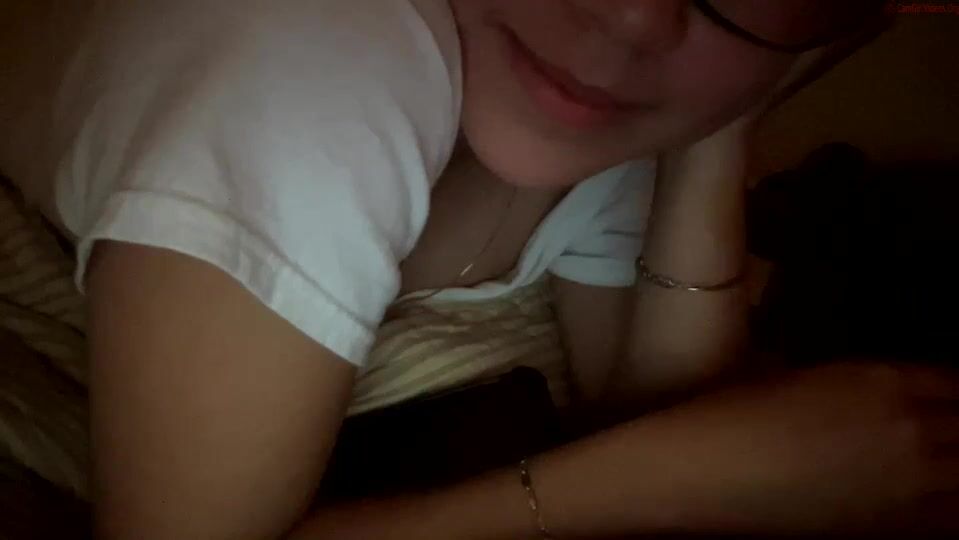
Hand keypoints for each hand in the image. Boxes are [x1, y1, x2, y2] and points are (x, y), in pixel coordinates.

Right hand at [634, 362, 958, 535]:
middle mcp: (909, 428)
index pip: (958, 382)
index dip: (956, 396)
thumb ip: (856, 386)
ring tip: (942, 465)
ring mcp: (911, 482)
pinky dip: (952, 504)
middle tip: (945, 437)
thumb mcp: (798, 380)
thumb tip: (881, 395)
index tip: (948, 405)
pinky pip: (956, 518)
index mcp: (881, 380)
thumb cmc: (731, 423)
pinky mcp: (897, 529)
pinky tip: (937, 497)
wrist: (703, 474)